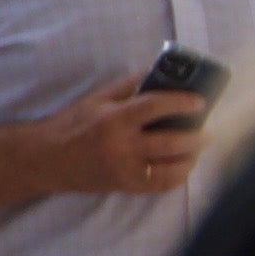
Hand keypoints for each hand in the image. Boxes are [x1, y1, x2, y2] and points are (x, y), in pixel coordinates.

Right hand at [0, 79, 206, 208]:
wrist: (46, 158)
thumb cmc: (73, 124)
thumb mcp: (97, 98)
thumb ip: (129, 85)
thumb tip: (160, 69)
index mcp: (114, 118)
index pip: (156, 106)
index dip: (182, 103)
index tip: (200, 102)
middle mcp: (121, 145)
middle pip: (172, 142)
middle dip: (198, 137)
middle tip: (207, 131)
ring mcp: (125, 169)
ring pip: (173, 168)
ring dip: (192, 158)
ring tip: (198, 148)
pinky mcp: (126, 186)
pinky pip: (163, 186)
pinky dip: (180, 176)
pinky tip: (184, 166)